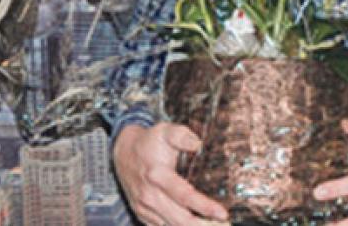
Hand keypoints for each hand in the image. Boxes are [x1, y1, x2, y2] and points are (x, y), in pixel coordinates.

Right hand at [112, 123, 227, 224]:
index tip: (222, 213)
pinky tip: (195, 224)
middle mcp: (150, 195)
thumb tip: (198, 145)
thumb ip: (182, 136)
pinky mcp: (142, 213)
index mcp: (158, 175)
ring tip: (213, 225)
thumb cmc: (149, 141)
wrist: (123, 152)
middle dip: (202, 224)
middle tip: (224, 224)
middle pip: (180, 219)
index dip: (205, 207)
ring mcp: (144, 207)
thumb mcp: (166, 131)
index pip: (185, 196)